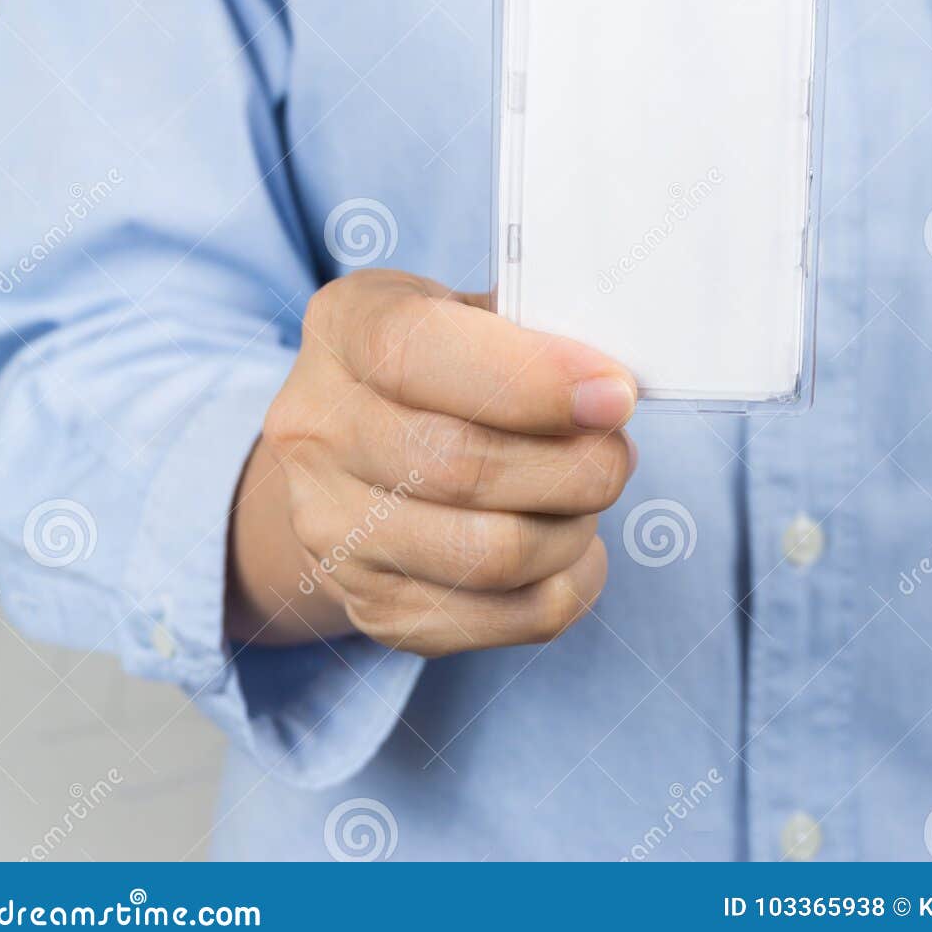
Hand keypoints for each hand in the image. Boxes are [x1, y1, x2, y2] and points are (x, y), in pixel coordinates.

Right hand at [232, 271, 636, 656]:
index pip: (416, 353)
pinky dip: (569, 585)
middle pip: (460, 466)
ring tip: (590, 494)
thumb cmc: (439, 369)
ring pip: (488, 554)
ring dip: (572, 527)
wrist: (354, 460)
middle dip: (573, 465)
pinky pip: (505, 619)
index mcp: (343, 328)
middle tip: (617, 451)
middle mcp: (315, 430)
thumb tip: (609, 389)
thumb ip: (529, 332)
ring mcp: (333, 529)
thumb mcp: (467, 313)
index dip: (530, 378)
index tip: (614, 394)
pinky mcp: (375, 608)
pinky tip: (575, 547)